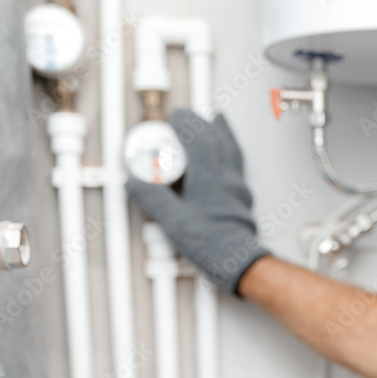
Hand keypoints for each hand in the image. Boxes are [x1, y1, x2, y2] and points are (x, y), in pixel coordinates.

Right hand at [125, 109, 270, 294]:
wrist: (239, 261)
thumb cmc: (211, 243)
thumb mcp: (172, 221)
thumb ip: (152, 198)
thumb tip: (134, 182)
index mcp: (209, 176)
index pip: (198, 139)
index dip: (186, 124)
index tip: (174, 116)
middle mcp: (226, 176)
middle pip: (216, 139)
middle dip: (201, 123)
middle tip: (187, 116)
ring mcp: (237, 185)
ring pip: (231, 149)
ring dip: (221, 132)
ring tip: (215, 120)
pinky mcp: (242, 196)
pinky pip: (236, 163)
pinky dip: (230, 149)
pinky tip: (225, 153)